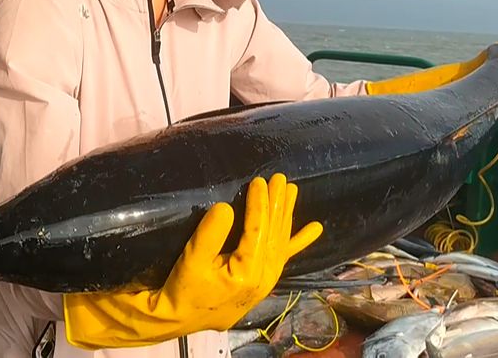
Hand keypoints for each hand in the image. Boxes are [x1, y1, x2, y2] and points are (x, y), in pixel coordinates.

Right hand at [62, 173, 322, 348]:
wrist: (182, 319)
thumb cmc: (184, 288)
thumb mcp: (192, 260)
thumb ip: (210, 234)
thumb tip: (226, 208)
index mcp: (247, 272)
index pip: (258, 231)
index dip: (259, 204)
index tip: (259, 181)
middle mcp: (263, 277)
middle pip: (274, 234)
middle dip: (276, 204)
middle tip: (279, 178)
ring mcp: (266, 280)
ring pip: (281, 242)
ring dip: (286, 215)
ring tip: (291, 190)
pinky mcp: (264, 281)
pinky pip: (285, 257)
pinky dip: (300, 241)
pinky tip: (315, 229)